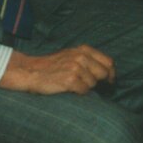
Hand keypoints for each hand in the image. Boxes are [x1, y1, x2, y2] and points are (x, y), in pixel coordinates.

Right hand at [0, 45, 115, 95]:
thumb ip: (88, 59)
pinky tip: (69, 89)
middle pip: (103, 73)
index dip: (111, 73)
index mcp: (84, 50)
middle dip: (99, 82)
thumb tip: (109, 70)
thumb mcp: (71, 55)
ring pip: (93, 84)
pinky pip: (84, 91)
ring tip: (73, 84)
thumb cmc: (53, 66)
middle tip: (88, 85)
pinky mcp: (69, 80)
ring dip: (85, 87)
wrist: (30, 71)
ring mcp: (76, 68)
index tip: (110, 81)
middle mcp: (81, 57)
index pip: (108, 62)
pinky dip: (79, 92)